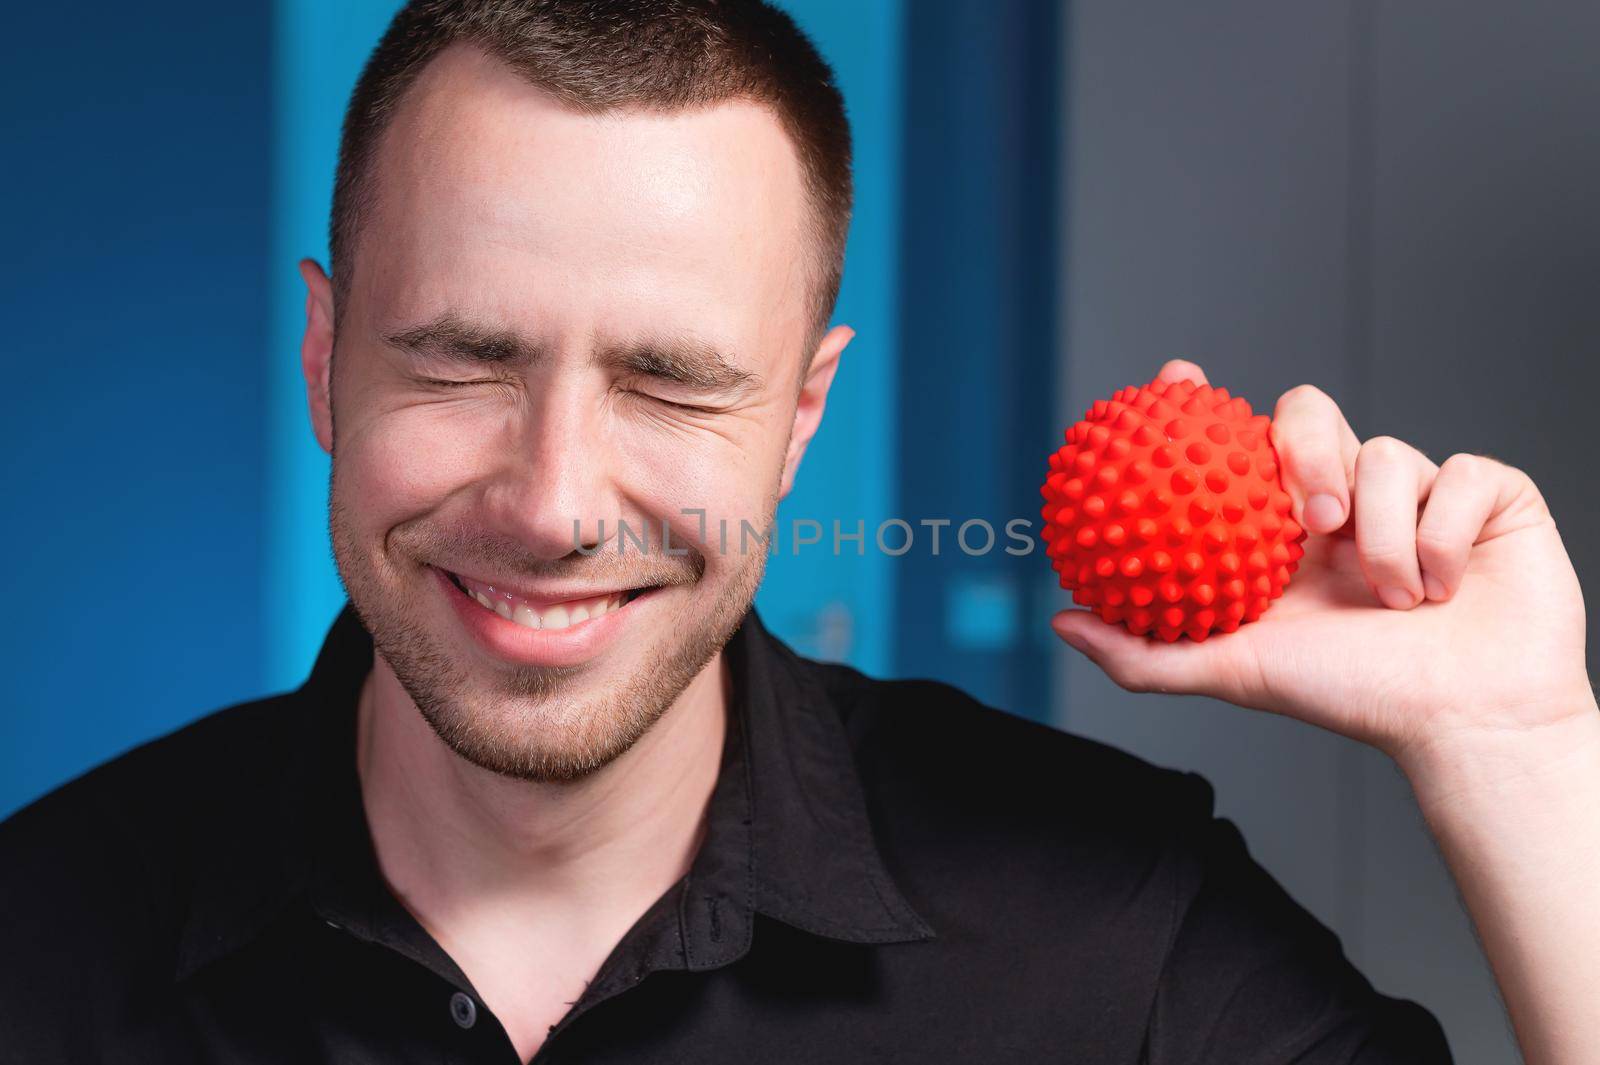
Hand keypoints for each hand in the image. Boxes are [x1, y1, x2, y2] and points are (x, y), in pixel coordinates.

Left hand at [1050, 359, 1592, 762]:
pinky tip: (1443, 589)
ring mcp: (1418, 489)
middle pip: (1309, 415)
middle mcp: (1345, 496)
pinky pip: (1460, 476)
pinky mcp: (1490, 492)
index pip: (1236, 441)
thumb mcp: (1236, 672)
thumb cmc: (1355, 698)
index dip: (1200, 402)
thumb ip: (1146, 652)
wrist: (1465, 724)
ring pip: (1387, 452)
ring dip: (1384, 535)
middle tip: (1309, 516)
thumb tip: (1060, 619)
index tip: (1175, 379)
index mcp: (1284, 527)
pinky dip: (1445, 538)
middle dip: (1306, 447)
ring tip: (1390, 598)